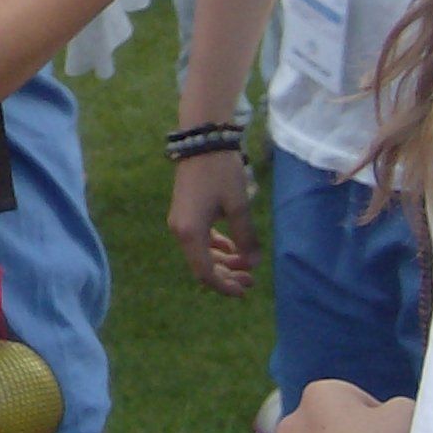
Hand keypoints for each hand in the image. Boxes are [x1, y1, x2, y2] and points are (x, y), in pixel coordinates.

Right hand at [167, 148, 259, 295]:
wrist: (203, 141)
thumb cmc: (221, 173)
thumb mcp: (239, 206)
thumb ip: (246, 237)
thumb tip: (253, 263)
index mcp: (190, 233)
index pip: (206, 273)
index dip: (225, 286)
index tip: (245, 290)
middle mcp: (180, 232)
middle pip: (202, 266)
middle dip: (227, 276)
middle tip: (251, 280)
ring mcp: (180, 222)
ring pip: (200, 254)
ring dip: (223, 262)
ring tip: (246, 265)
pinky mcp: (185, 213)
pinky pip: (199, 240)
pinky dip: (215, 247)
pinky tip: (233, 246)